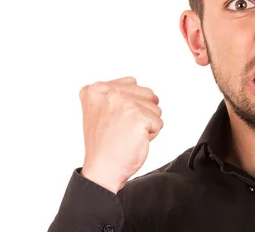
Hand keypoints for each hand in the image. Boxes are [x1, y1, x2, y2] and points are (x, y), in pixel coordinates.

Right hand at [79, 76, 162, 193]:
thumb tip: (153, 95)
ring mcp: (124, 103)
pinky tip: (133, 141)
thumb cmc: (105, 145)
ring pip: (155, 109)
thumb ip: (120, 95)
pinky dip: (151, 135)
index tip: (114, 121)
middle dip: (142, 114)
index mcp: (96, 89)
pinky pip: (159, 123)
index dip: (131, 106)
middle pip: (147, 94)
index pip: (132, 84)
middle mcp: (108, 92)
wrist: (102, 170)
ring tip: (126, 135)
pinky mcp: (138, 117)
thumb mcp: (103, 111)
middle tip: (121, 130)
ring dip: (146, 125)